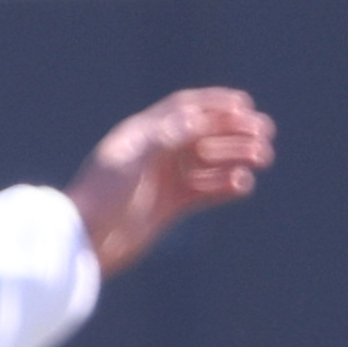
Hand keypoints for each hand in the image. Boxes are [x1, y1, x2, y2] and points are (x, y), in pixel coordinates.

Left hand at [68, 87, 274, 274]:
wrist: (82, 243)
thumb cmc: (100, 197)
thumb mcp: (130, 162)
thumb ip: (164, 138)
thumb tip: (197, 118)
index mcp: (141, 135)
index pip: (184, 109)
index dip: (214, 103)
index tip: (244, 105)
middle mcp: (154, 154)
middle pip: (203, 134)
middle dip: (235, 131)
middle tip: (265, 132)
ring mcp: (162, 180)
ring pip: (209, 162)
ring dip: (236, 157)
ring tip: (263, 157)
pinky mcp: (168, 207)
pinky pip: (204, 191)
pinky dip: (225, 186)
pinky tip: (243, 184)